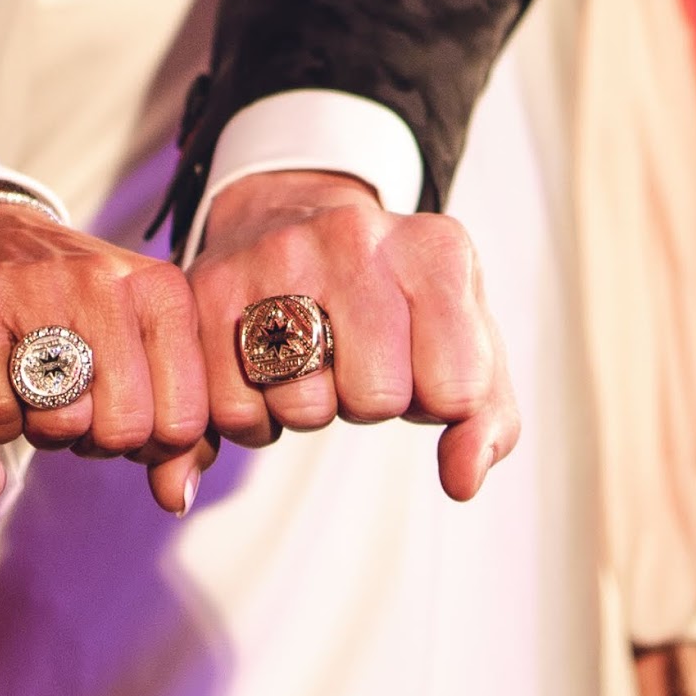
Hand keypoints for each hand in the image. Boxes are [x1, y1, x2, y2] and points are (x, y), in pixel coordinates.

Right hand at [0, 198, 210, 490]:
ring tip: (43, 387)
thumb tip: (177, 500)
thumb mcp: (147, 354)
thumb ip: (181, 434)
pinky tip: (3, 375)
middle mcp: (106, 281)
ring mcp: (38, 288)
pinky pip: (0, 418)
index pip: (183, 422)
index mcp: (163, 290)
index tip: (130, 411)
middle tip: (80, 401)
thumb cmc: (84, 316)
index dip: (154, 441)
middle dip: (99, 439)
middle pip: (123, 431)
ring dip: (48, 431)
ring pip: (62, 426)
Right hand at [186, 169, 518, 503]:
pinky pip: (235, 410)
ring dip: (307, 408)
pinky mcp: (209, 286)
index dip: (437, 400)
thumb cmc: (393, 298)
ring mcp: (276, 255)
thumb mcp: (463, 340)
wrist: (291, 214)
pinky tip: (263, 369)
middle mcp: (355, 237)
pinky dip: (253, 414)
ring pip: (302, 408)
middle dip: (367, 403)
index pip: (456, 390)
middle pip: (375, 401)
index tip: (419, 364)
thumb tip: (462, 482)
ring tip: (309, 361)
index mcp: (433, 250)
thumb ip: (486, 419)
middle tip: (355, 362)